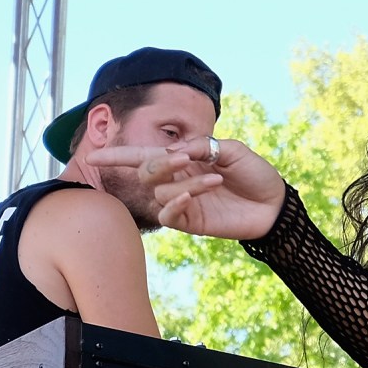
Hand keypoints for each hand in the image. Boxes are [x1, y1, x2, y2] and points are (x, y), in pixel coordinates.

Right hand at [87, 136, 286, 239]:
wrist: (274, 202)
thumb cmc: (254, 173)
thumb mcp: (232, 150)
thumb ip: (203, 145)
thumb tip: (175, 149)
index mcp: (181, 159)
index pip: (142, 156)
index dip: (117, 156)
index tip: (92, 155)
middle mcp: (176, 180)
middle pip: (145, 172)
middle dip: (158, 163)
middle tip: (183, 158)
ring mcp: (182, 203)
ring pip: (161, 192)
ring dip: (184, 182)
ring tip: (216, 178)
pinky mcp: (190, 222)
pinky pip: (168, 216)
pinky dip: (174, 204)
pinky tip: (190, 196)